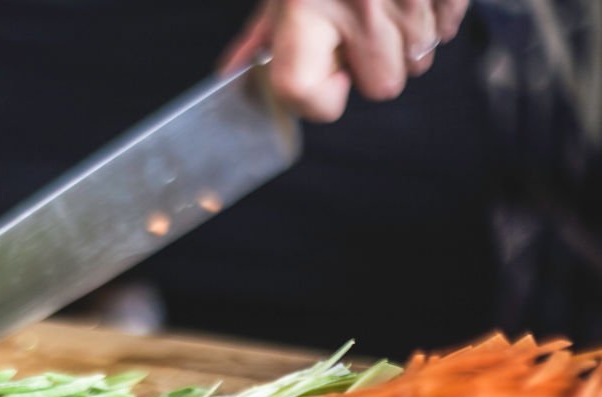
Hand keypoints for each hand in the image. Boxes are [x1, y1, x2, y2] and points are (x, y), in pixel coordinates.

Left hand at [222, 0, 468, 121]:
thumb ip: (263, 29)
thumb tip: (235, 69)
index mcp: (308, 5)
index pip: (304, 92)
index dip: (316, 99)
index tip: (325, 79)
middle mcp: (362, 3)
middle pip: (382, 86)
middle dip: (372, 66)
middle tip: (359, 28)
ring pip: (418, 62)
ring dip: (404, 40)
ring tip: (385, 0)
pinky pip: (448, 30)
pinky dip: (432, 15)